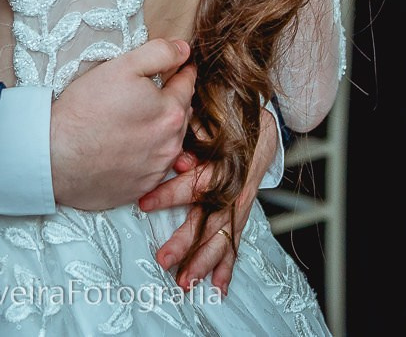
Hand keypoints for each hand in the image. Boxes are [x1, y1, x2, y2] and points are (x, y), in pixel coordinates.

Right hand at [50, 37, 194, 211]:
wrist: (55, 155)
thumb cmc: (86, 108)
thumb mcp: (122, 67)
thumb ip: (159, 54)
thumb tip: (184, 49)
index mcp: (171, 112)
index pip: (187, 85)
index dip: (182, 72)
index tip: (179, 67)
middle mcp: (170, 145)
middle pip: (182, 115)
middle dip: (174, 102)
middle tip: (155, 93)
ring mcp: (156, 170)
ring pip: (170, 143)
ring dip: (163, 130)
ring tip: (140, 120)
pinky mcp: (140, 187)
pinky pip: (153, 167)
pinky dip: (148, 154)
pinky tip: (128, 146)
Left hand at [140, 105, 280, 294]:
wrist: (260, 132)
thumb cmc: (229, 124)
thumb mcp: (213, 120)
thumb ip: (197, 132)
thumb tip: (183, 150)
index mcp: (225, 166)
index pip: (197, 183)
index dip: (171, 193)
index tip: (144, 203)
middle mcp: (233, 191)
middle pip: (210, 221)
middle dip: (188, 243)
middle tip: (165, 258)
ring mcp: (238, 207)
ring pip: (221, 239)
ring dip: (204, 262)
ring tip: (185, 281)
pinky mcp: (240, 216)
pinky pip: (234, 244)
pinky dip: (226, 266)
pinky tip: (218, 286)